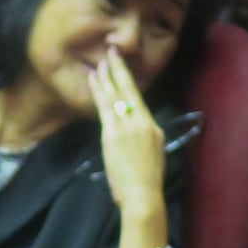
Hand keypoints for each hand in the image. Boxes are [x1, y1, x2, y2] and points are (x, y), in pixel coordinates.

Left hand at [88, 47, 165, 212]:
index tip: (122, 68)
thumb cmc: (147, 181)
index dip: (129, 82)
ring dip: (106, 77)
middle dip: (119, 70)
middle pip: (129, 91)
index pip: (138, 100)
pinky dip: (99, 91)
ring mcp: (128, 126)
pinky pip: (105, 107)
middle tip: (111, 53)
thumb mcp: (153, 155)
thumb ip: (144, 139)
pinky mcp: (114, 134)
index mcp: (153, 128)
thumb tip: (134, 132)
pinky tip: (93, 80)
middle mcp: (142, 122)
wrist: (143, 194)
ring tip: (99, 63)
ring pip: (115, 95)